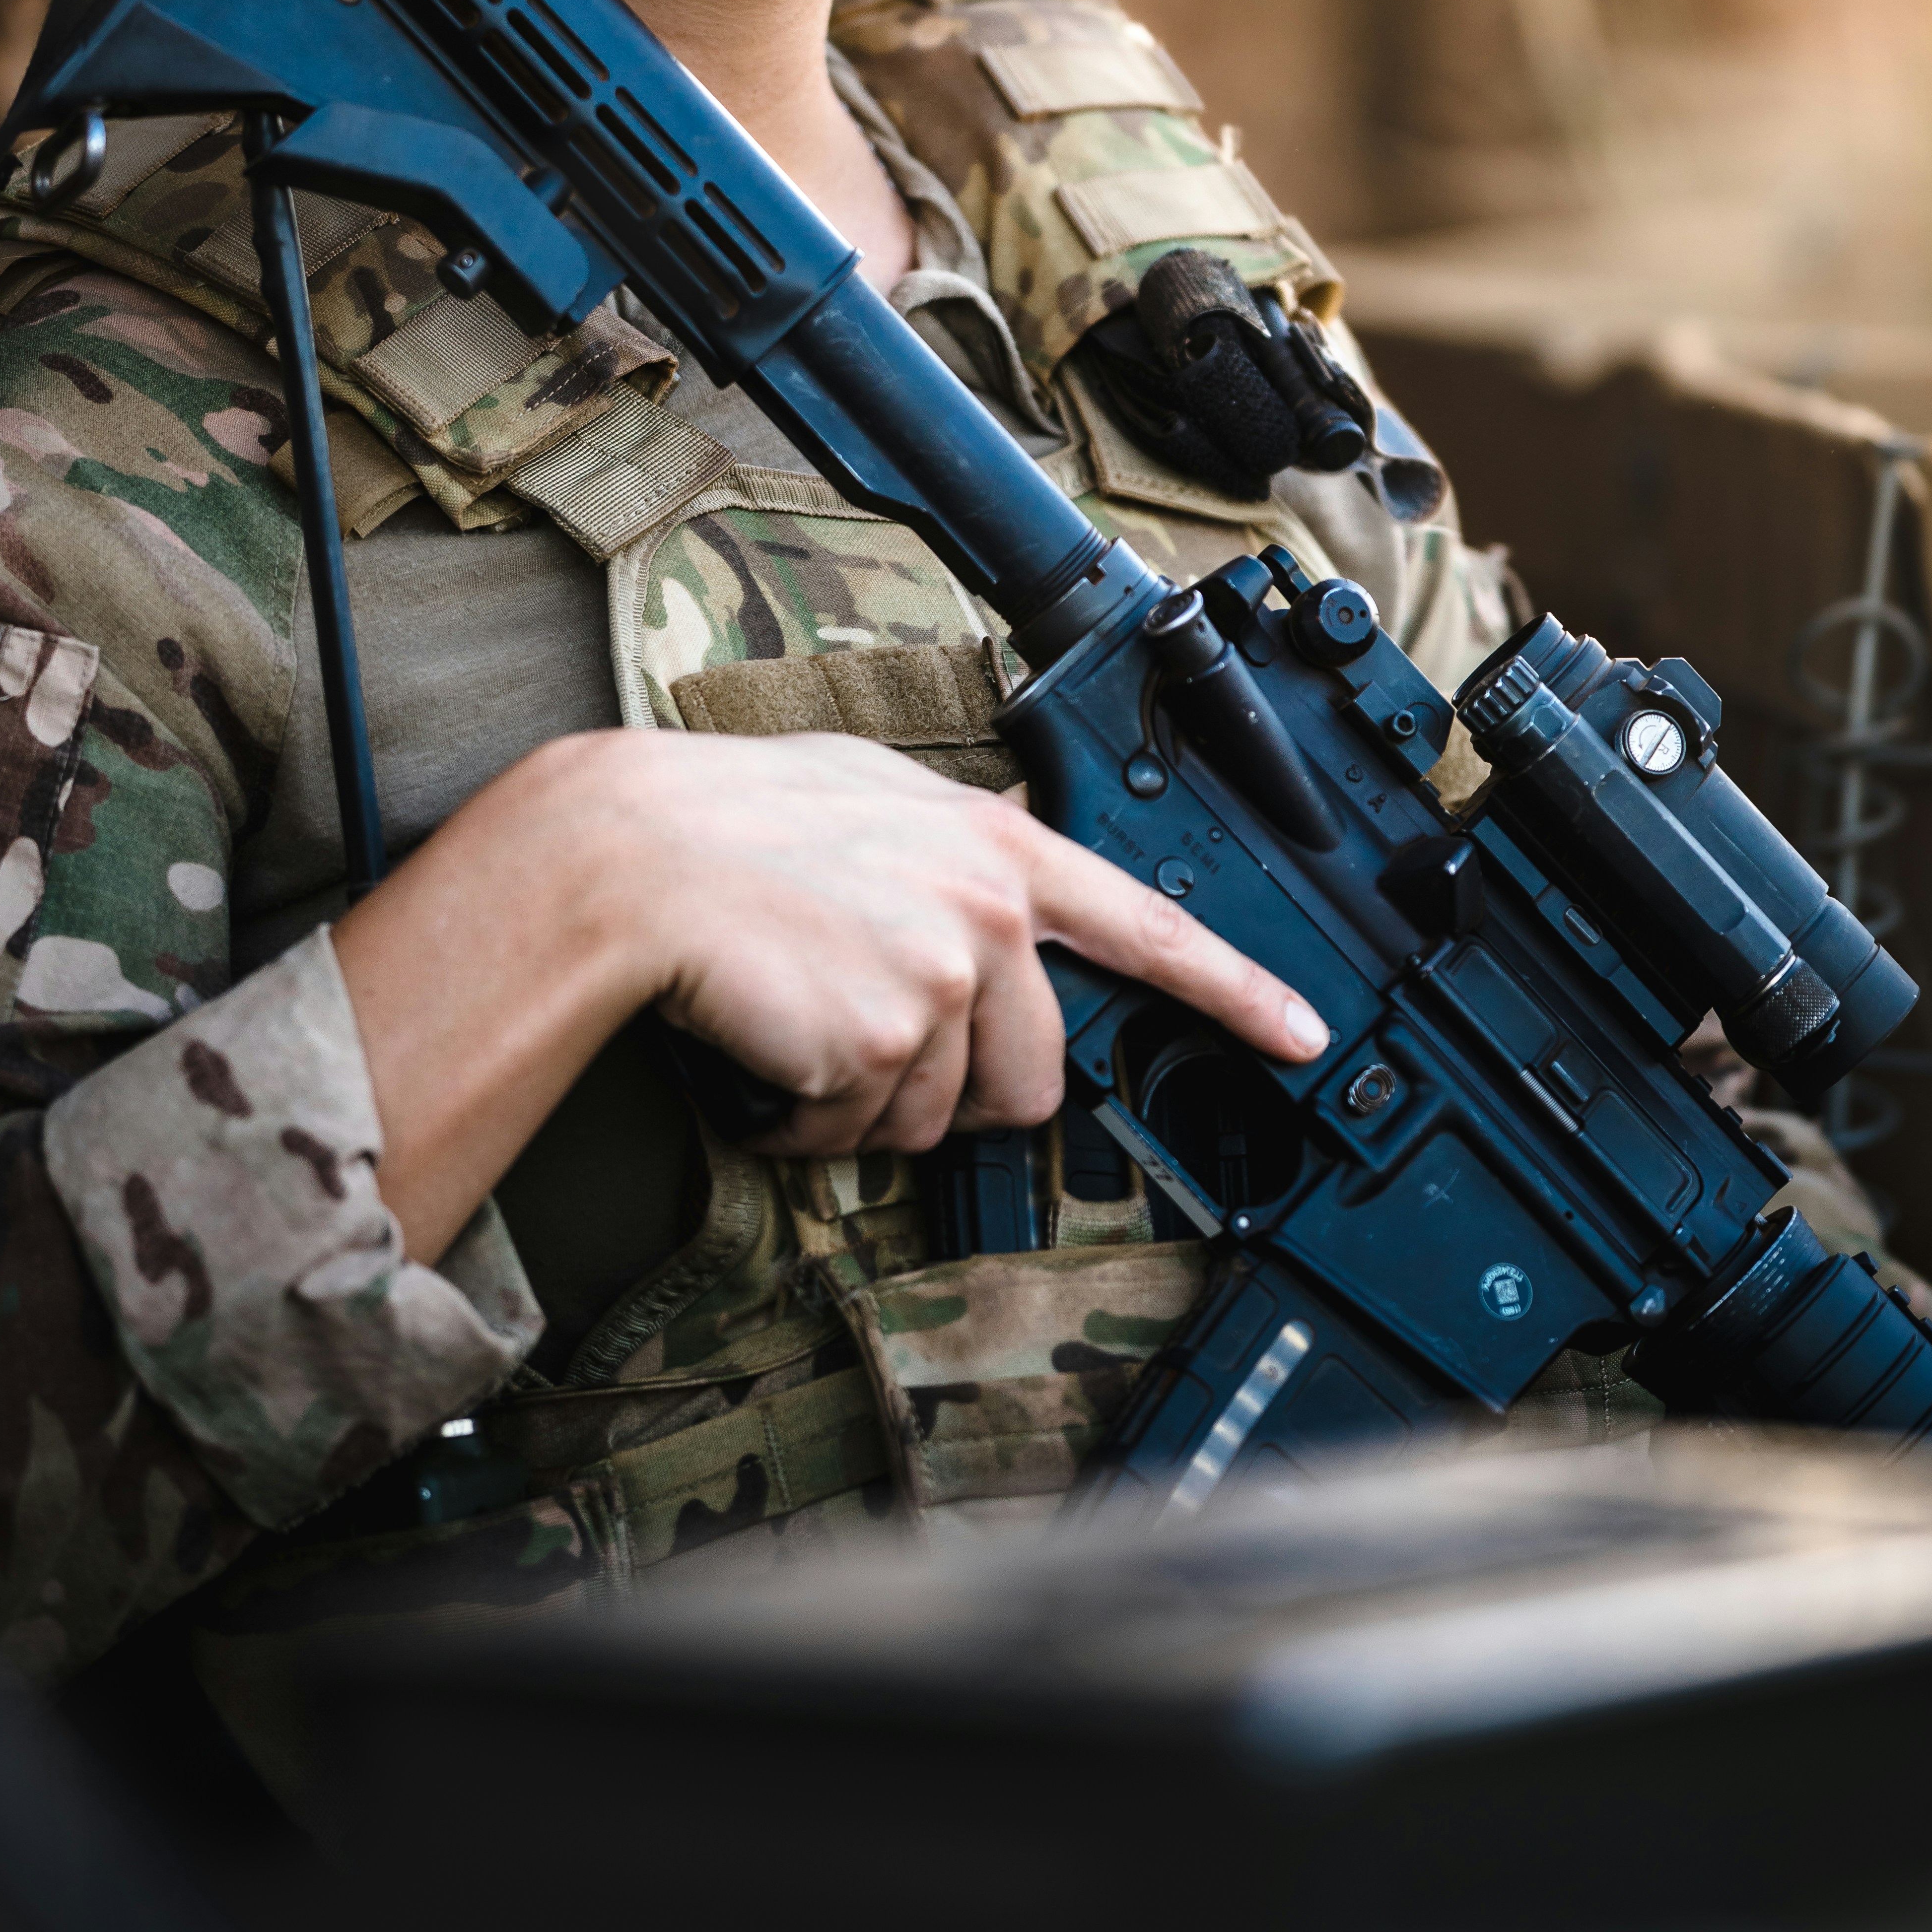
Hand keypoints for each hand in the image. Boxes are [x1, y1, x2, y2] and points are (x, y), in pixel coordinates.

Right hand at [335, 726, 1329, 1259]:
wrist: (629, 856)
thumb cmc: (728, 817)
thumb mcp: (869, 794)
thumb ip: (952, 842)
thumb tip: (1005, 864)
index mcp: (995, 848)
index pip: (1149, 930)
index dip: (1236, 992)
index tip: (1302, 1035)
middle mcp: (988, 913)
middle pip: (1033, 1078)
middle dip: (954, 1092)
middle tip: (862, 1038)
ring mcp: (940, 982)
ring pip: (934, 1118)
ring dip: (860, 1103)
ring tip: (790, 1016)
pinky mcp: (880, 1044)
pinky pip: (858, 1137)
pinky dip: (802, 1119)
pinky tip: (761, 1044)